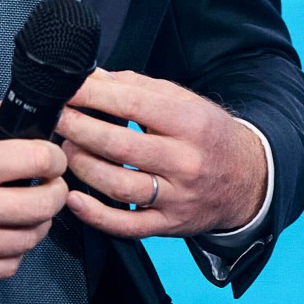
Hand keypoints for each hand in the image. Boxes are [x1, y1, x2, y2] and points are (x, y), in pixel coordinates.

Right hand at [0, 104, 69, 283]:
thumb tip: (26, 110)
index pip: (36, 160)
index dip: (54, 158)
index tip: (52, 160)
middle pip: (42, 205)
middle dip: (57, 193)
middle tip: (51, 187)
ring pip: (29, 239)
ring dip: (37, 225)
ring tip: (28, 213)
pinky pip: (6, 267)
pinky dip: (14, 253)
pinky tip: (4, 238)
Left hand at [58, 70, 264, 239]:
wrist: (247, 179)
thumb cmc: (208, 135)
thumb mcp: (184, 101)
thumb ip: (138, 88)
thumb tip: (93, 77)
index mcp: (190, 123)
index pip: (133, 105)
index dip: (94, 96)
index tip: (68, 89)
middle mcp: (185, 162)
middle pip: (120, 146)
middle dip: (79, 129)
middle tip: (57, 118)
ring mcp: (177, 197)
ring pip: (119, 186)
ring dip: (83, 166)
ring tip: (65, 150)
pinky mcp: (168, 224)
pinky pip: (126, 226)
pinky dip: (95, 215)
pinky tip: (74, 199)